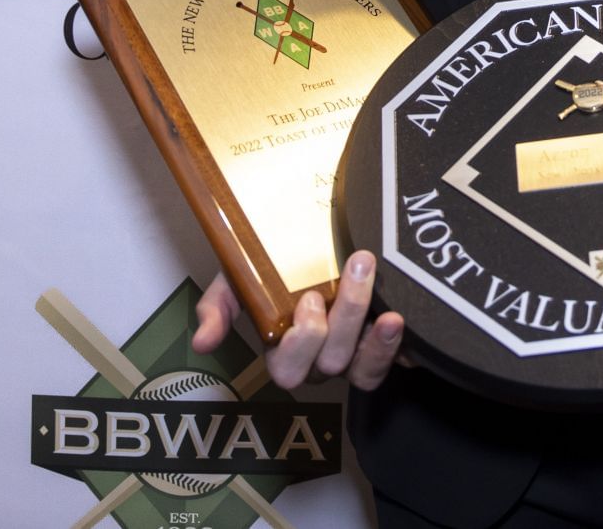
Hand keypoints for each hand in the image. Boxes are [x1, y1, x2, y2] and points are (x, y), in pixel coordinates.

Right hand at [191, 252, 404, 389]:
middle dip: (345, 318)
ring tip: (388, 308)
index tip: (310, 296)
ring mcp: (353, 355)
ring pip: (362, 369)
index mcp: (284, 348)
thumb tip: (201, 342)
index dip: (302, 342)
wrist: (317, 233)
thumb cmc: (276, 260)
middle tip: (355, 267)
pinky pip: (391, 363)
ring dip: (376, 341)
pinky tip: (401, 323)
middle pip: (330, 363)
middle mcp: (319, 359)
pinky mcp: (383, 346)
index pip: (288, 370)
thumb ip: (218, 306)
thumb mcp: (239, 276)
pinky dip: (396, 348)